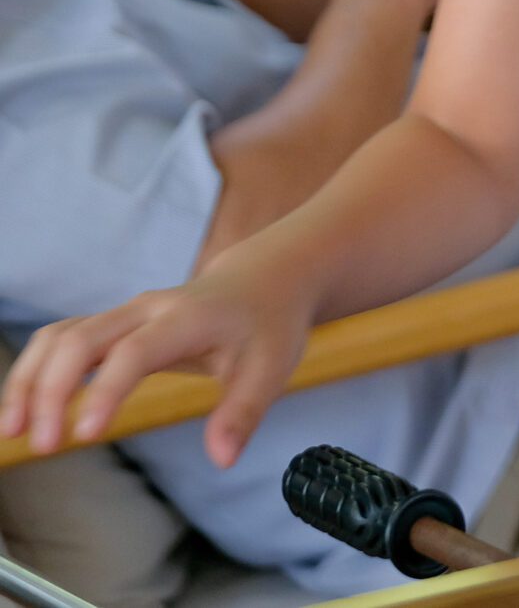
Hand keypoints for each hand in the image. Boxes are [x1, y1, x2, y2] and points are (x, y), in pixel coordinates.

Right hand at [0, 252, 315, 468]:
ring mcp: (124, 313)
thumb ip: (244, 412)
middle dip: (52, 391)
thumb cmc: (268, 325)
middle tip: (45, 446)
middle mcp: (147, 310)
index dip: (106, 390)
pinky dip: (35, 372)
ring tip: (12, 433)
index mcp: (187, 318)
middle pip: (80, 339)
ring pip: (59, 337)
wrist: (264, 280)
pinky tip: (22, 411)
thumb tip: (222, 459)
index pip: (134, 351)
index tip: (84, 436)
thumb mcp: (272, 368)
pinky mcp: (112, 324)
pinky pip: (60, 340)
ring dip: (29, 380)